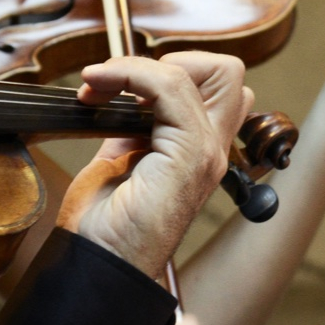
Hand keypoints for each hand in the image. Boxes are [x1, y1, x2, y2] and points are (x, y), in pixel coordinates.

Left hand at [57, 52, 251, 276]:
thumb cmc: (103, 225)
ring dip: (140, 65)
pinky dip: (131, 73)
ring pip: (211, 70)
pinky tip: (99, 86)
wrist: (96, 264)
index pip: (213, 84)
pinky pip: (172, 86)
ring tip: (99, 85)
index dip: (165, 71)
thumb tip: (120, 92)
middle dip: (170, 60)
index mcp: (197, 149)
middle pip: (228, 72)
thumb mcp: (116, 158)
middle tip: (118, 85)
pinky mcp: (191, 156)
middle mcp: (212, 149)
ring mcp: (207, 153)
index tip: (111, 86)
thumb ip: (130, 126)